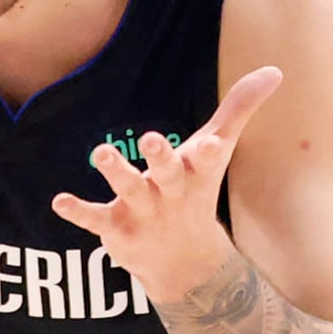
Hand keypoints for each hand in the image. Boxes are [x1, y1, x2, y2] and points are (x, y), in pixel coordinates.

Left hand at [50, 67, 280, 304]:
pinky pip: (95, 219)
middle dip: (161, 157)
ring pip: (131, 190)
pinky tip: (58, 202)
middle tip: (151, 138)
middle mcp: (171, 193)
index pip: (209, 160)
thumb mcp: (216, 152)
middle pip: (168, 173)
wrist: (185, 264)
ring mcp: (144, 212)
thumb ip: (238, 109)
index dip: (210, 152)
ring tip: (101, 151)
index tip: (212, 144)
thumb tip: (274, 69)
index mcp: (197, 173)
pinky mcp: (116, 229)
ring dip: (116, 171)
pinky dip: (78, 211)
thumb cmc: (196, 192)